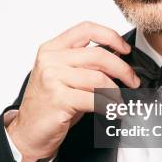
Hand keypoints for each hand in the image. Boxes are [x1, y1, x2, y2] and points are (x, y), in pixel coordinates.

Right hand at [6, 21, 139, 161]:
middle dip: (122, 68)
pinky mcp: (58, 99)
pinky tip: (114, 110)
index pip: (86, 29)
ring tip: (120, 100)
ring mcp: (52, 78)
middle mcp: (50, 60)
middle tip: (133, 80)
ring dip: (116, 91)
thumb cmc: (50, 104)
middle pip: (98, 55)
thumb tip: (119, 57)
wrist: (29, 132)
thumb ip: (86, 64)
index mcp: (52, 48)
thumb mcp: (65, 76)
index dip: (111, 36)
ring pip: (98, 78)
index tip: (125, 49)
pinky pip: (94, 99)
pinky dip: (109, 106)